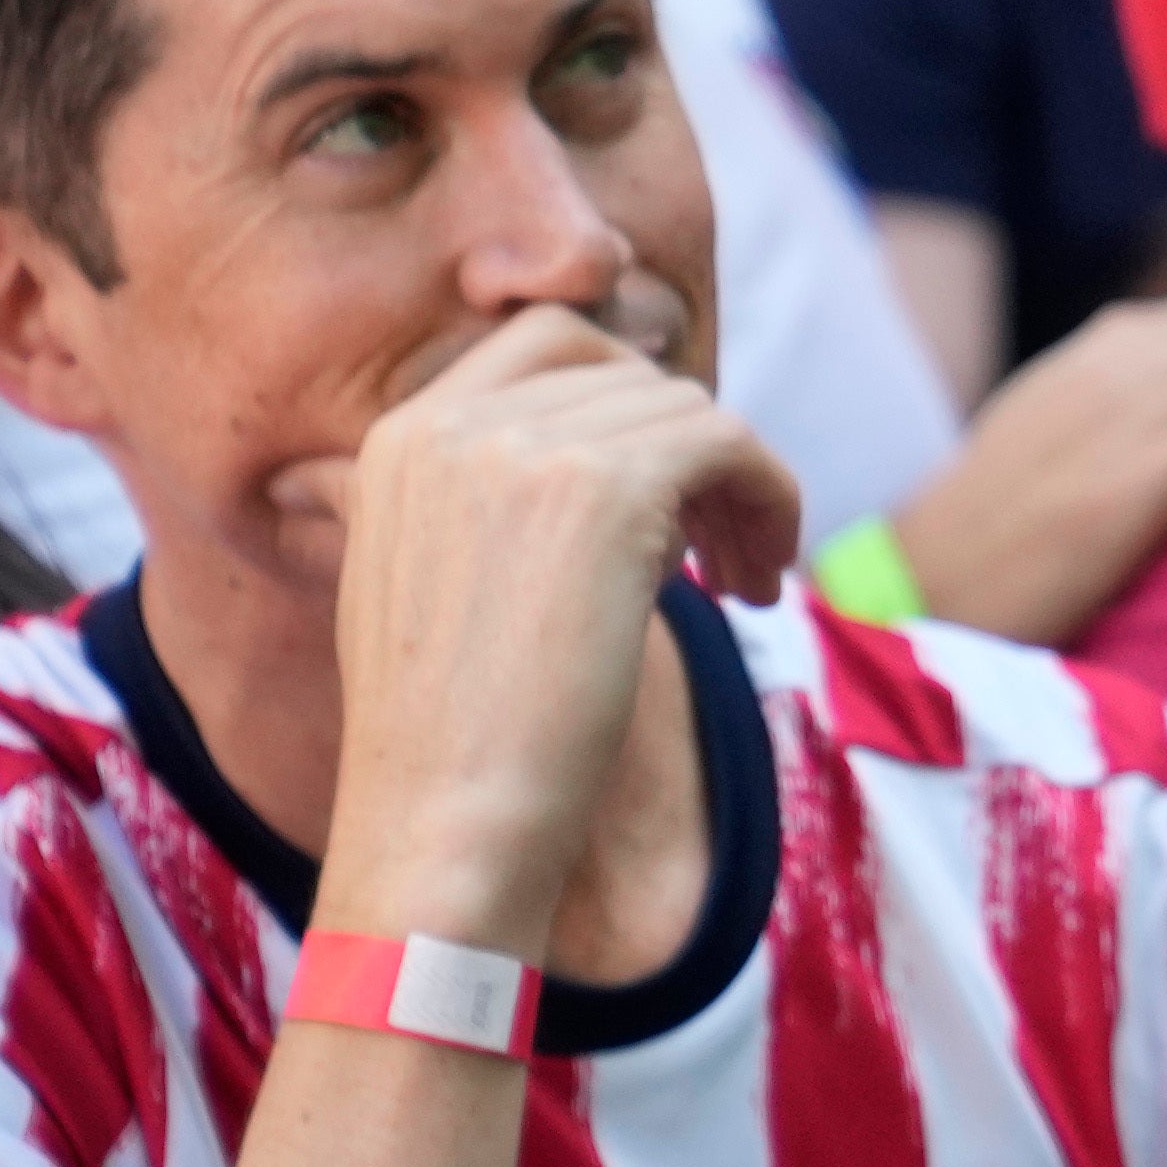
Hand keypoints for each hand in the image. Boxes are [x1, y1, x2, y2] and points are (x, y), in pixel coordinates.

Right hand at [318, 305, 801, 956]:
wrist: (443, 822)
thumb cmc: (453, 747)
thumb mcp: (435, 593)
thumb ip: (489, 511)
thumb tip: (618, 486)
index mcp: (397, 438)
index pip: (544, 344)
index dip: (626, 404)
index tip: (664, 492)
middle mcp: (452, 421)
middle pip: (628, 373)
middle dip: (689, 449)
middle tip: (716, 548)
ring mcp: (525, 446)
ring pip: (688, 409)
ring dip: (737, 489)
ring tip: (740, 583)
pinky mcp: (607, 489)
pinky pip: (731, 443)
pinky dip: (769, 500)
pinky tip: (755, 591)